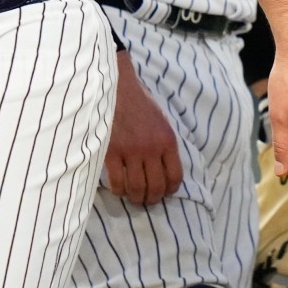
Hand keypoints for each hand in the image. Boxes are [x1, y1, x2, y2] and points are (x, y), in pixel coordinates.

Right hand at [104, 52, 181, 204]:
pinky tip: (119, 188)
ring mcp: (131, 151)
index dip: (170, 190)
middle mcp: (152, 148)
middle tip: (147, 199)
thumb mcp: (162, 122)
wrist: (117, 88)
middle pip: (156, 187)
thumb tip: (165, 170)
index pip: (175, 177)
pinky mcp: (112, 152)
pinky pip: (117, 182)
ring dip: (136, 198)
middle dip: (153, 198)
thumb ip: (165, 145)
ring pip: (137, 188)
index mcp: (168, 141)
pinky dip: (119, 190)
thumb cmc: (140, 104)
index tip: (165, 193)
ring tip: (134, 197)